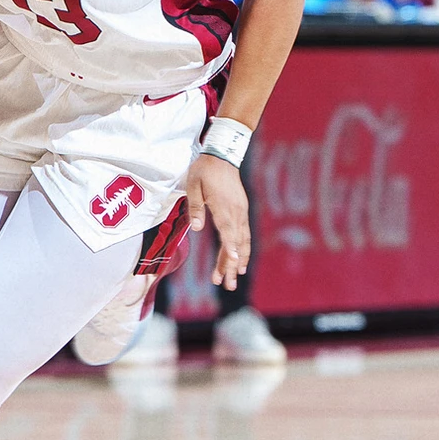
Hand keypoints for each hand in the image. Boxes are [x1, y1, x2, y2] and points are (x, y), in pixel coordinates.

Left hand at [185, 153, 249, 289]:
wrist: (223, 154)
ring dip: (239, 260)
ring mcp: (241, 211)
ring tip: (235, 278)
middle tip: (229, 285)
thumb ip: (196, 207)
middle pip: (236, 244)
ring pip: (243, 241)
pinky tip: (240, 259)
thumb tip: (197, 229)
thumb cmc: (205, 170)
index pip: (228, 234)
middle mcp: (236, 213)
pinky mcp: (242, 209)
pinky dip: (243, 248)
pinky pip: (244, 233)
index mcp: (223, 208)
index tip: (234, 266)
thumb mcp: (194, 186)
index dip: (231, 251)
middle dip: (232, 266)